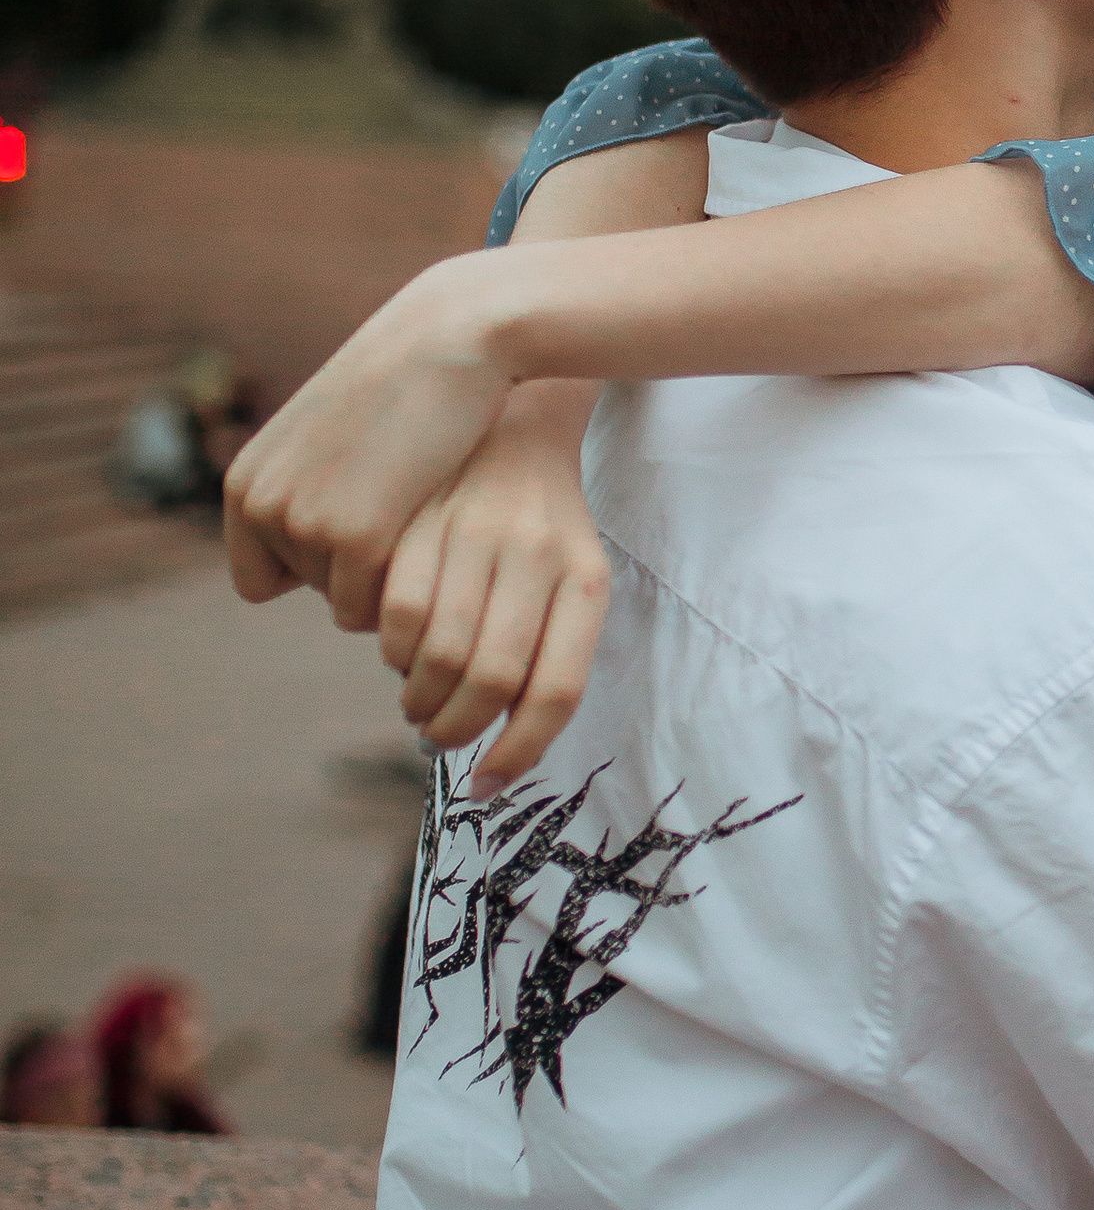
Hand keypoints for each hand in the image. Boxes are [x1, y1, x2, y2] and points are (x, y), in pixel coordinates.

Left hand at [223, 257, 514, 628]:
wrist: (450, 336)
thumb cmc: (404, 385)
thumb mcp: (328, 437)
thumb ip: (306, 490)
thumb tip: (318, 552)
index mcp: (243, 484)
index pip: (256, 581)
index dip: (308, 571)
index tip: (357, 532)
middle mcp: (260, 507)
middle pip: (308, 594)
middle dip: (353, 569)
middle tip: (401, 507)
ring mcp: (305, 523)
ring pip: (343, 604)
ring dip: (383, 574)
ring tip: (417, 505)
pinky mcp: (356, 535)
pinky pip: (375, 607)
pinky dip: (405, 587)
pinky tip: (431, 529)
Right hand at [379, 384, 611, 791]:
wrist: (514, 424)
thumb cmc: (546, 528)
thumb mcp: (572, 579)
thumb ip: (546, 654)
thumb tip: (498, 746)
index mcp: (585, 580)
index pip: (555, 691)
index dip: (519, 751)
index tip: (490, 785)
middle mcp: (536, 556)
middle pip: (490, 680)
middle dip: (457, 731)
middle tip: (442, 739)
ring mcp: (475, 534)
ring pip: (436, 653)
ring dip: (419, 700)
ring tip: (419, 705)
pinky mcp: (421, 520)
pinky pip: (395, 612)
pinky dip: (392, 652)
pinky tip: (400, 654)